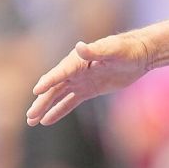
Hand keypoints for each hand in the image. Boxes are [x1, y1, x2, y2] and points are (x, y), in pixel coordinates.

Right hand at [26, 33, 151, 125]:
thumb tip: (80, 46)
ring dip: (45, 108)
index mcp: (78, 61)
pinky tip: (46, 121)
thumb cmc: (127, 50)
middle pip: (54, 89)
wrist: (139, 55)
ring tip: (31, 121)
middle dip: (41, 102)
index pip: (60, 73)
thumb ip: (95, 51)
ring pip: (57, 97)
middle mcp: (74, 71)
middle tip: (29, 116)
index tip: (36, 91)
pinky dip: (58, 111)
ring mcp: (80, 81)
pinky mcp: (87, 90)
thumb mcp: (113, 50)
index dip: (48, 81)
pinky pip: (69, 102)